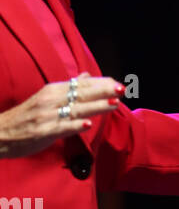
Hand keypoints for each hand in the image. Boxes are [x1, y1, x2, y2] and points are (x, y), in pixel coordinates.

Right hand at [0, 71, 121, 158]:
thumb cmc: (26, 117)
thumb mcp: (46, 97)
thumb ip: (67, 88)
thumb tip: (86, 76)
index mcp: (52, 90)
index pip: (80, 84)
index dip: (100, 84)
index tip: (118, 83)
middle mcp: (50, 100)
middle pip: (80, 94)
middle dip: (102, 91)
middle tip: (122, 89)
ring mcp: (46, 116)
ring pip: (74, 109)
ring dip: (95, 106)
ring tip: (113, 104)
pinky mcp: (42, 132)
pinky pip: (61, 128)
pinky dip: (74, 125)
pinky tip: (87, 124)